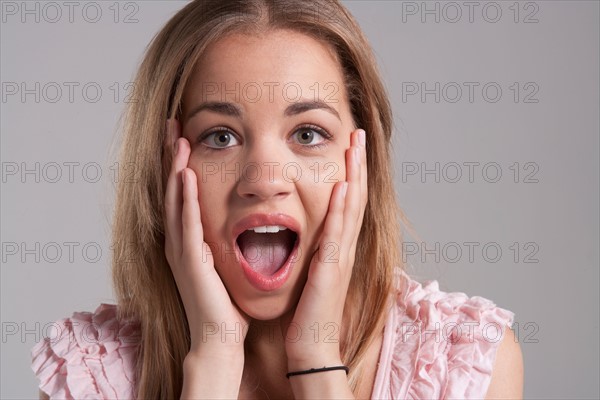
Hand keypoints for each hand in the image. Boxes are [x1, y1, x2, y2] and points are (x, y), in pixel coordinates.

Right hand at [163, 119, 247, 396]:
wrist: (219, 336)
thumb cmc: (224, 301)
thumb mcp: (221, 261)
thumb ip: (220, 239)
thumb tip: (236, 219)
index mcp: (187, 238)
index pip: (180, 192)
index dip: (177, 162)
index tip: (182, 133)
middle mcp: (178, 240)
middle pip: (170, 188)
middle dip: (169, 155)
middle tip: (171, 123)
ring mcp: (181, 249)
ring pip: (175, 200)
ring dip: (174, 168)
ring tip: (176, 138)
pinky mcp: (191, 260)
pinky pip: (187, 223)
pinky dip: (185, 198)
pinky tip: (186, 175)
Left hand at [283, 129, 366, 391]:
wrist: (310, 344)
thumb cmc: (307, 311)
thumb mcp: (309, 272)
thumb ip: (312, 250)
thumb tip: (304, 231)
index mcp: (336, 246)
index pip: (347, 202)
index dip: (350, 172)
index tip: (348, 146)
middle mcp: (343, 246)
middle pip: (355, 196)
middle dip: (357, 164)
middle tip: (357, 133)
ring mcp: (340, 256)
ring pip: (351, 207)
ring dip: (354, 175)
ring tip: (355, 146)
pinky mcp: (331, 268)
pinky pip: (337, 233)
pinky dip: (342, 208)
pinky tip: (343, 186)